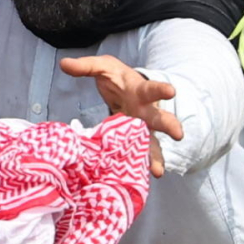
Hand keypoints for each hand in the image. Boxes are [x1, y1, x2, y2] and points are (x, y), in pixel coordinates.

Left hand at [55, 54, 182, 175]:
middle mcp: (144, 111)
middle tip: (179, 134)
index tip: (171, 92)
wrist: (124, 89)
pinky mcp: (133, 142)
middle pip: (159, 119)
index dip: (160, 90)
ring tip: (158, 171)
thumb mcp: (102, 67)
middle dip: (168, 126)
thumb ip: (85, 66)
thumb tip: (64, 64)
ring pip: (152, 143)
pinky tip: (137, 178)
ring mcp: (141, 129)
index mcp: (139, 91)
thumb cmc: (116, 78)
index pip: (151, 89)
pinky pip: (137, 155)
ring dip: (155, 156)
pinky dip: (137, 166)